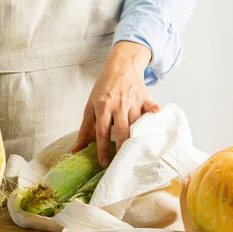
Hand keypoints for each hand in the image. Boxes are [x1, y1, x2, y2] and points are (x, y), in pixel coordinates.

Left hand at [71, 41, 160, 166]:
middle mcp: (117, 105)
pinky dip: (154, 109)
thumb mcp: (90, 107)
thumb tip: (74, 151)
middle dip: (121, 148)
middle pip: (121, 130)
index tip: (104, 163)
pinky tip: (157, 113)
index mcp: (102, 107)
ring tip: (137, 154)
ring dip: (137, 137)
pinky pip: (149, 105)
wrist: (120, 67)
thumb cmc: (103, 90)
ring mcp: (132, 101)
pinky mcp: (144, 97)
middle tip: (121, 163)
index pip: (101, 132)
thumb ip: (85, 130)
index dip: (102, 149)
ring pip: (136, 122)